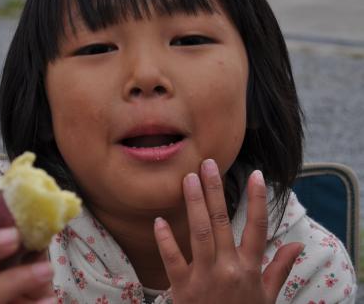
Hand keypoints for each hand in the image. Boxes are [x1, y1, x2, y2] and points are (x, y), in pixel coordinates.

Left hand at [154, 159, 302, 303]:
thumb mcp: (267, 297)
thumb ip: (279, 268)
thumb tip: (297, 245)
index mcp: (250, 268)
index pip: (257, 228)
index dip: (257, 201)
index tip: (256, 175)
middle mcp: (228, 267)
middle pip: (221, 221)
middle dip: (214, 190)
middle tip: (207, 164)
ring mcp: (204, 276)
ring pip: (199, 232)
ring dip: (193, 203)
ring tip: (187, 179)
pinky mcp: (182, 287)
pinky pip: (172, 259)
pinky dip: (165, 240)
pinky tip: (159, 221)